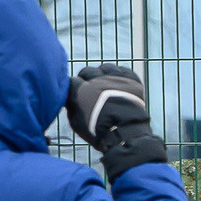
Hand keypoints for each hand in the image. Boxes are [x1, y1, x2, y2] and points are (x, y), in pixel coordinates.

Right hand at [67, 64, 169, 181]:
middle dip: (87, 80)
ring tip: (106, 87)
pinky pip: (122, 71)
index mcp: (81, 89)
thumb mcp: (76, 121)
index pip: (72, 80)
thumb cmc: (98, 130)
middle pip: (88, 71)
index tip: (77, 94)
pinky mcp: (131, 79)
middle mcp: (97, 79)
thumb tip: (70, 97)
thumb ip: (71, 105)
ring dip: (104, 76)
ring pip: (105, 68)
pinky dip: (119, 77)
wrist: (126, 132)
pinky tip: (118, 85)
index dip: (74, 88)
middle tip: (92, 91)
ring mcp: (115, 77)